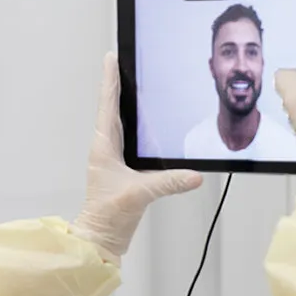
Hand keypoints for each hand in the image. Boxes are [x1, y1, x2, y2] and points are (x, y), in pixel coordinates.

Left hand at [71, 53, 202, 261]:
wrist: (101, 238)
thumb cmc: (108, 216)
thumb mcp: (140, 194)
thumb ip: (169, 182)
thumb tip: (195, 175)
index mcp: (104, 146)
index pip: (108, 105)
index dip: (110, 80)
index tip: (110, 58)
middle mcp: (105, 147)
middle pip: (111, 107)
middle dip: (116, 84)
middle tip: (121, 61)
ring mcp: (112, 157)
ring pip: (118, 121)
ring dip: (123, 102)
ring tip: (129, 82)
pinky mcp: (121, 168)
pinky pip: (127, 138)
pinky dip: (133, 124)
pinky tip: (143, 122)